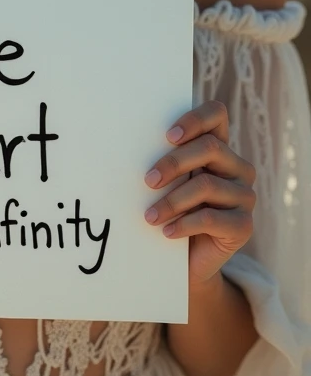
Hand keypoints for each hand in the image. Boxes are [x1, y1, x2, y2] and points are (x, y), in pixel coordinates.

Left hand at [143, 100, 255, 287]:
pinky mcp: (244, 226)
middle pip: (210, 148)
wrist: (188, 261)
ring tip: (149, 216)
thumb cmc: (173, 211)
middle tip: (148, 180)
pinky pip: (210, 218)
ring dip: (171, 201)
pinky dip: (183, 224)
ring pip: (207, 185)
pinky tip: (167, 231)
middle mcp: (238, 168)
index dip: (195, 120)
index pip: (217, 115)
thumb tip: (130, 145)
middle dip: (174, 163)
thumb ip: (165, 162)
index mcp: (220, 148)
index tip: (168, 136)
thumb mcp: (170, 182)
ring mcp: (245, 196)